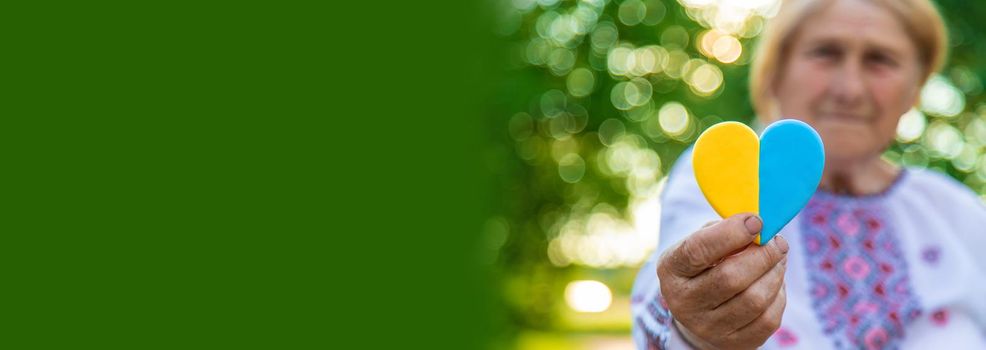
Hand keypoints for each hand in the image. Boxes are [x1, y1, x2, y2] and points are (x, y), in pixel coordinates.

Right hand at [656, 214, 788, 349]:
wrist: (699, 311)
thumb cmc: (704, 265)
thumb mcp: (700, 242)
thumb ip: (724, 231)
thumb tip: (760, 226)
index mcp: (671, 270)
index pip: (698, 250)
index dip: (731, 233)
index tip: (756, 221)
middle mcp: (683, 302)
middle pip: (731, 277)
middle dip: (763, 255)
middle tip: (776, 241)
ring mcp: (707, 327)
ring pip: (754, 299)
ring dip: (775, 273)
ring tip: (778, 258)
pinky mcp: (733, 343)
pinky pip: (768, 319)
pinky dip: (779, 295)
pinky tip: (774, 282)